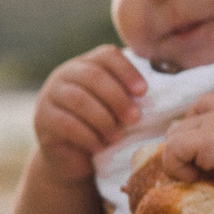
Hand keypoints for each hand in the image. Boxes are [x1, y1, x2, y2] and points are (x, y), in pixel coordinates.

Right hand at [30, 45, 146, 185]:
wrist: (72, 157)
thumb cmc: (102, 127)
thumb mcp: (116, 107)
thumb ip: (131, 92)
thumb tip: (170, 78)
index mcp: (85, 65)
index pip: (106, 56)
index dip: (127, 71)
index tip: (144, 91)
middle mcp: (64, 75)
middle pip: (92, 76)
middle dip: (117, 97)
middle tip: (135, 118)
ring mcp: (49, 96)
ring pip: (78, 99)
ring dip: (103, 118)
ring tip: (118, 135)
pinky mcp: (43, 120)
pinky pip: (66, 123)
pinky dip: (88, 135)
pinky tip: (101, 145)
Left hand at [151, 93, 213, 213]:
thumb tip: (210, 187)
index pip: (201, 110)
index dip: (194, 136)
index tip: (204, 165)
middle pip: (182, 124)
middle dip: (182, 153)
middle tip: (201, 178)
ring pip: (173, 136)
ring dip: (180, 161)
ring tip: (203, 181)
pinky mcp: (212, 139)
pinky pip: (173, 148)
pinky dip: (178, 168)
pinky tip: (201, 180)